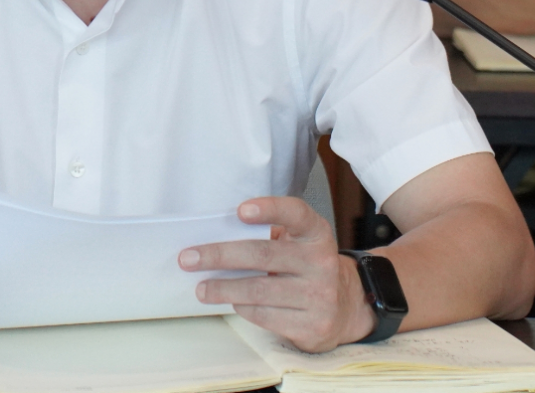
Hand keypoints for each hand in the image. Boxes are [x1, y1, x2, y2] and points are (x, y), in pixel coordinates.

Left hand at [178, 197, 374, 351]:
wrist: (346, 307)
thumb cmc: (307, 266)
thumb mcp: (298, 243)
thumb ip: (270, 234)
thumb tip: (217, 234)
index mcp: (315, 233)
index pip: (295, 213)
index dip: (269, 209)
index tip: (240, 211)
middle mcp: (321, 261)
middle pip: (263, 254)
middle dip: (220, 255)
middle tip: (188, 258)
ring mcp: (319, 295)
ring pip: (259, 290)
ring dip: (223, 288)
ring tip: (201, 287)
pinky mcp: (313, 325)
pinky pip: (266, 316)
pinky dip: (243, 308)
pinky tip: (232, 302)